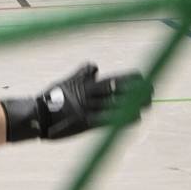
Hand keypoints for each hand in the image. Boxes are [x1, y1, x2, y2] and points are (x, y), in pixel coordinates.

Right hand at [1, 63, 151, 141]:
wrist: (38, 115)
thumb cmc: (52, 99)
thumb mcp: (67, 82)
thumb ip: (82, 74)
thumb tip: (94, 66)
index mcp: (86, 85)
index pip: (111, 80)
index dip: (128, 79)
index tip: (142, 78)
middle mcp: (89, 95)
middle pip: (116, 91)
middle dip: (135, 90)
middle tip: (152, 88)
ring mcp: (87, 109)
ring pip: (115, 104)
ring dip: (133, 103)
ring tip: (149, 102)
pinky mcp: (85, 123)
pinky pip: (107, 120)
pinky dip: (122, 118)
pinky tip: (136, 117)